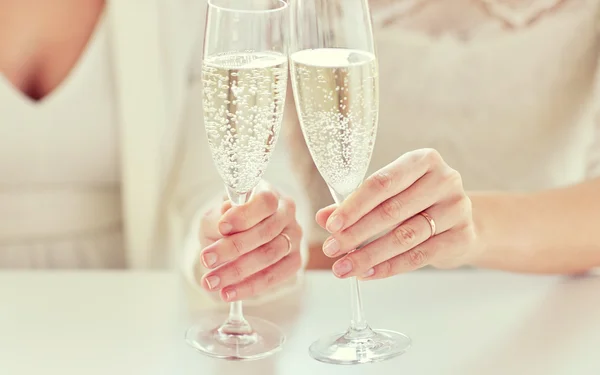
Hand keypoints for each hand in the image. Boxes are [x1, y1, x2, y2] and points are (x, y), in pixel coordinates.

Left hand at [197, 185, 302, 301]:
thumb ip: (219, 218)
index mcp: (269, 193)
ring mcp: (294, 237)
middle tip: (206, 260)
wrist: (238, 235)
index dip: (245, 215)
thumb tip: (224, 227)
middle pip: (266, 232)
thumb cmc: (228, 221)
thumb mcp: (217, 215)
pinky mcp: (294, 261)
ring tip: (211, 282)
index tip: (222, 227)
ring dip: (237, 271)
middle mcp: (286, 213)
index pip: (265, 201)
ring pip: (270, 255)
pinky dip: (249, 286)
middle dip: (233, 248)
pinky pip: (275, 277)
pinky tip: (228, 292)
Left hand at [316, 149, 475, 279]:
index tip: (332, 225)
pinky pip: (420, 256)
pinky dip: (390, 267)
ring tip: (344, 267)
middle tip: (332, 249)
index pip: (382, 183)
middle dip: (356, 234)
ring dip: (369, 255)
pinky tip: (368, 273)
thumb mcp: (389, 197)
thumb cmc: (418, 203)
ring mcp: (457, 208)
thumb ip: (356, 204)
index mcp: (422, 161)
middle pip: (392, 211)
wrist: (462, 223)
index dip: (354, 206)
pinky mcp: (462, 236)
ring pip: (404, 236)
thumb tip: (323, 217)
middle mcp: (444, 180)